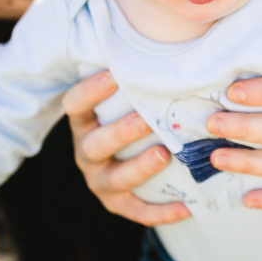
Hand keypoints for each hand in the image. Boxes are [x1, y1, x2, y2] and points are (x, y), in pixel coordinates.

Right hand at [64, 71, 185, 225]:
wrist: (123, 167)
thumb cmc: (132, 119)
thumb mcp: (125, 102)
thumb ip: (137, 82)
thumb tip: (171, 49)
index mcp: (83, 123)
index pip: (75, 105)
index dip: (90, 91)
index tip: (113, 75)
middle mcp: (86, 152)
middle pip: (96, 144)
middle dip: (121, 132)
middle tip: (145, 119)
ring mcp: (99, 179)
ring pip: (115, 178)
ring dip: (139, 167)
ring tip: (164, 155)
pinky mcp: (116, 203)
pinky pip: (137, 210)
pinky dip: (160, 212)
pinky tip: (186, 208)